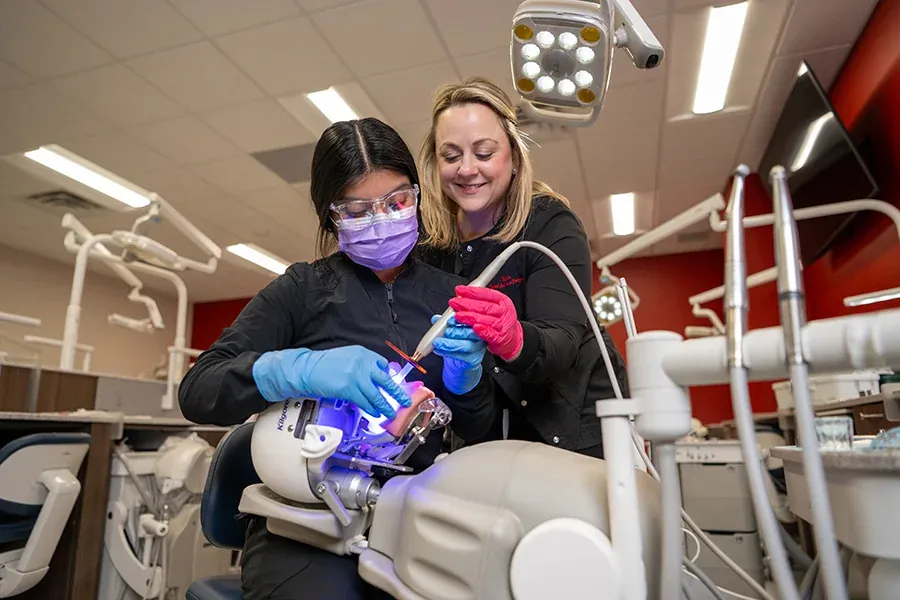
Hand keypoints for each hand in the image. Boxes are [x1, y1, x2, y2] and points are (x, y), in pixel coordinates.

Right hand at [252, 345, 411, 418]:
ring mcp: (356, 376)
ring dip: (385, 406)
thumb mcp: (347, 357)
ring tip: (391, 413)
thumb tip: (375, 377)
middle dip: (397, 393)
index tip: (393, 385)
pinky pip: (364, 401)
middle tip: (405, 401)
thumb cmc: (324, 365)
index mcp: (363, 353)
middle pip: (385, 380)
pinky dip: (371, 409)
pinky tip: (376, 414)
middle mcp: (363, 363)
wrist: (306, 369)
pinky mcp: (349, 388)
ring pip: (376, 394)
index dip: (389, 377)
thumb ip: (362, 365)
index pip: (382, 365)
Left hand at [430, 314, 485, 393]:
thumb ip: (443, 324)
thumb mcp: (449, 331)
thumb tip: (436, 319)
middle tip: (444, 332)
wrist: (460, 363)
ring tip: (437, 343)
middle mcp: (480, 335)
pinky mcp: (474, 359)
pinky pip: (462, 356)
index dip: (461, 318)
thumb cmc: (456, 344)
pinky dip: (448, 353)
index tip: (449, 319)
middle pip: (471, 332)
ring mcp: (478, 348)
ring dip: (450, 343)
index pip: (472, 319)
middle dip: (456, 331)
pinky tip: (438, 350)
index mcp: (476, 324)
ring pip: (466, 345)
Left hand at [449, 285, 523, 361]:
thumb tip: (460, 296)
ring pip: (486, 320)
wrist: (513, 338)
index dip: (471, 291)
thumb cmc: (500, 320)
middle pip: (484, 306)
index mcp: (502, 301)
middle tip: (454, 303)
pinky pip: (490, 334)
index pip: (486, 293)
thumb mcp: (495, 306)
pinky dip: (482, 331)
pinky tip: (474, 328)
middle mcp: (503, 312)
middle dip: (467, 304)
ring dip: (470, 317)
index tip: (459, 290)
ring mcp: (502, 325)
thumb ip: (480, 301)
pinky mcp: (500, 338)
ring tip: (458, 315)